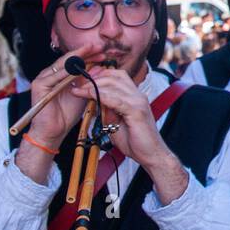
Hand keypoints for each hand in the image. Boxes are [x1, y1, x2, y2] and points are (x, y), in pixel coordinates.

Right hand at [26, 48, 98, 148]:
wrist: (54, 132)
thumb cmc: (67, 114)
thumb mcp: (82, 94)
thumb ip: (88, 81)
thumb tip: (100, 67)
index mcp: (58, 76)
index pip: (74, 61)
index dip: (88, 56)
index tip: (102, 52)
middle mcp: (49, 74)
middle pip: (69, 60)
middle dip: (85, 52)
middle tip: (99, 46)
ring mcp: (43, 78)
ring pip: (63, 64)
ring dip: (78, 57)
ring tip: (91, 50)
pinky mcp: (39, 85)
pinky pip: (56, 76)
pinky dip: (68, 70)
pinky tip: (79, 65)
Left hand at [69, 66, 189, 204]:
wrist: (151, 155)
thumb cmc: (135, 141)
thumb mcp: (116, 123)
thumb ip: (107, 111)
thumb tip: (93, 102)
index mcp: (135, 96)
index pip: (118, 76)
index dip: (101, 74)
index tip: (84, 79)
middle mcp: (138, 95)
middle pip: (114, 76)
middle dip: (94, 78)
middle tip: (78, 84)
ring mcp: (138, 101)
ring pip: (113, 84)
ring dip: (93, 85)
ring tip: (79, 89)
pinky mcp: (136, 111)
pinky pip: (114, 99)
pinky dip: (99, 95)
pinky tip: (87, 95)